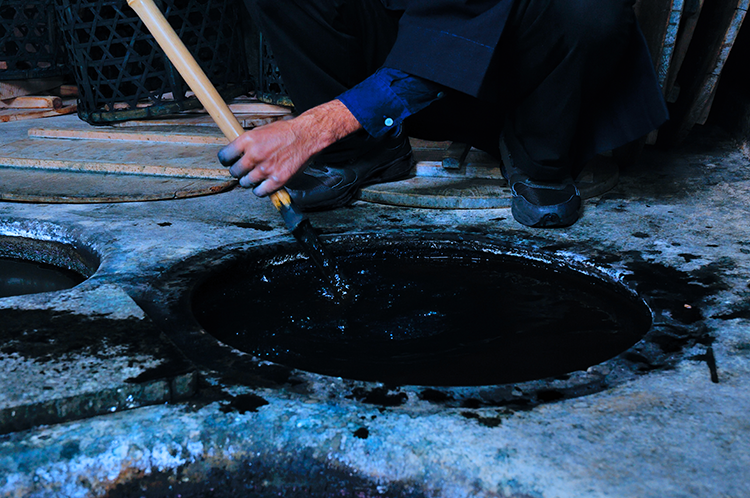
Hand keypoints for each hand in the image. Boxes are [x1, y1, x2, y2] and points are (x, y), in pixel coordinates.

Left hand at [218, 99, 361, 196]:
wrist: (307, 136)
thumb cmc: (287, 132)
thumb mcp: (261, 131)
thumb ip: (247, 143)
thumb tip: (236, 154)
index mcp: (247, 140)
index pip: (225, 156)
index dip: (227, 161)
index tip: (230, 162)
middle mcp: (254, 154)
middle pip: (235, 172)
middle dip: (239, 171)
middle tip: (246, 169)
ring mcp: (265, 169)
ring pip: (245, 183)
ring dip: (249, 181)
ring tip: (257, 176)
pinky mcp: (277, 179)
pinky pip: (260, 192)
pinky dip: (260, 190)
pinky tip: (264, 184)